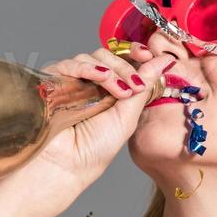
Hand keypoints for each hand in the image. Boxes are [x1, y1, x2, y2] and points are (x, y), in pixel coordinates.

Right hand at [11, 42, 175, 206]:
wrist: (68, 163)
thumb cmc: (96, 148)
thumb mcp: (128, 116)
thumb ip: (144, 85)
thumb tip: (164, 60)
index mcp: (108, 91)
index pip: (121, 61)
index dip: (134, 53)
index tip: (148, 55)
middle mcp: (89, 83)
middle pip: (108, 56)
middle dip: (126, 66)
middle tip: (134, 84)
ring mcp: (71, 81)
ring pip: (91, 57)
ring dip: (112, 70)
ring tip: (120, 91)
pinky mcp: (53, 81)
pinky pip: (71, 64)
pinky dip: (89, 67)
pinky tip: (102, 77)